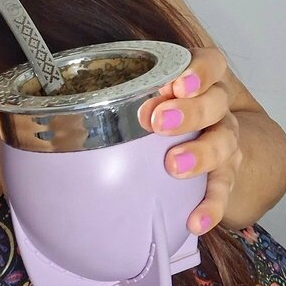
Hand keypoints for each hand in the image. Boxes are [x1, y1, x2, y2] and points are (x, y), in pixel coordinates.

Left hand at [136, 47, 242, 235]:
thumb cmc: (171, 110)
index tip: (176, 84)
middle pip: (216, 102)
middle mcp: (219, 107)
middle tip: (159, 121)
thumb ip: (123, 88)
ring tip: (173, 166)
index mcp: (202, 80)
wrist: (221, 142)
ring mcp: (226, 140)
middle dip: (189, 111)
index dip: (198, 72)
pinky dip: (211, 206)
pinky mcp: (227, 174)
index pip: (211, 64)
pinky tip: (195, 220)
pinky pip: (223, 191)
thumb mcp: (153, 92)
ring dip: (200, 154)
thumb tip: (57, 90)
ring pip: (223, 143)